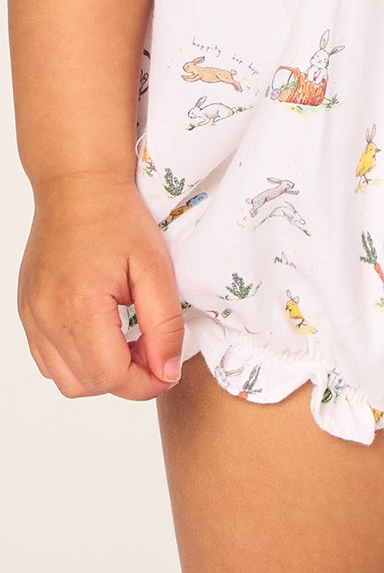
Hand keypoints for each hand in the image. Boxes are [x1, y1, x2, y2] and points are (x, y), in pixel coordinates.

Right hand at [18, 171, 184, 399]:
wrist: (77, 188)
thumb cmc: (118, 220)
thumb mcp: (156, 270)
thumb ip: (164, 326)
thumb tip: (166, 371)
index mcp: (78, 305)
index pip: (110, 377)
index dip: (145, 382)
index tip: (167, 365)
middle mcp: (45, 317)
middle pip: (86, 385)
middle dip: (127, 379)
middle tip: (152, 349)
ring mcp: (31, 316)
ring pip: (65, 380)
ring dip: (102, 374)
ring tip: (129, 340)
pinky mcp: (27, 312)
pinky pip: (48, 360)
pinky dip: (78, 361)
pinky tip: (104, 335)